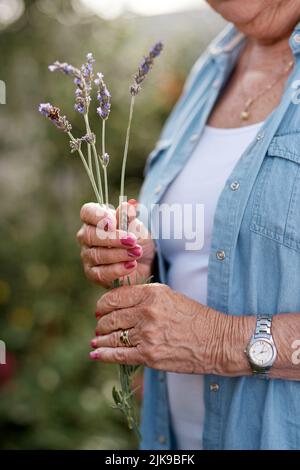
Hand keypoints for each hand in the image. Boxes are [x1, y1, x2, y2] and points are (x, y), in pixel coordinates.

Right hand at [77, 201, 155, 287]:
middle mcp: (87, 237)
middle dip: (113, 238)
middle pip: (90, 235)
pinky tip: (132, 265)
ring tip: (137, 253)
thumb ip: (129, 217)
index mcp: (94, 219)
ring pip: (97, 255)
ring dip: (119, 254)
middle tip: (132, 240)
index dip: (98, 216)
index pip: (87, 212)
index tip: (113, 222)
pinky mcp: (93, 274)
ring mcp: (88, 256)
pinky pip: (101, 273)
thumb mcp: (136, 226)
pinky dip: (118, 269)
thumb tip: (127, 205)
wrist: (146, 262)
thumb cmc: (137, 240)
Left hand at [89, 283, 227, 373]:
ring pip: (112, 336)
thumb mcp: (170, 296)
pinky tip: (96, 353)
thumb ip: (144, 297)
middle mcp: (146, 311)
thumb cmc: (196, 317)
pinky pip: (118, 354)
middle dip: (101, 323)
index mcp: (152, 293)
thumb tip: (118, 305)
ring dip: (101, 338)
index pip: (114, 297)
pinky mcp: (149, 355)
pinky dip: (103, 354)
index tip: (100, 310)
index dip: (103, 305)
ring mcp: (147, 334)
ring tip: (97, 340)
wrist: (218, 341)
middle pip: (110, 317)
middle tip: (100, 327)